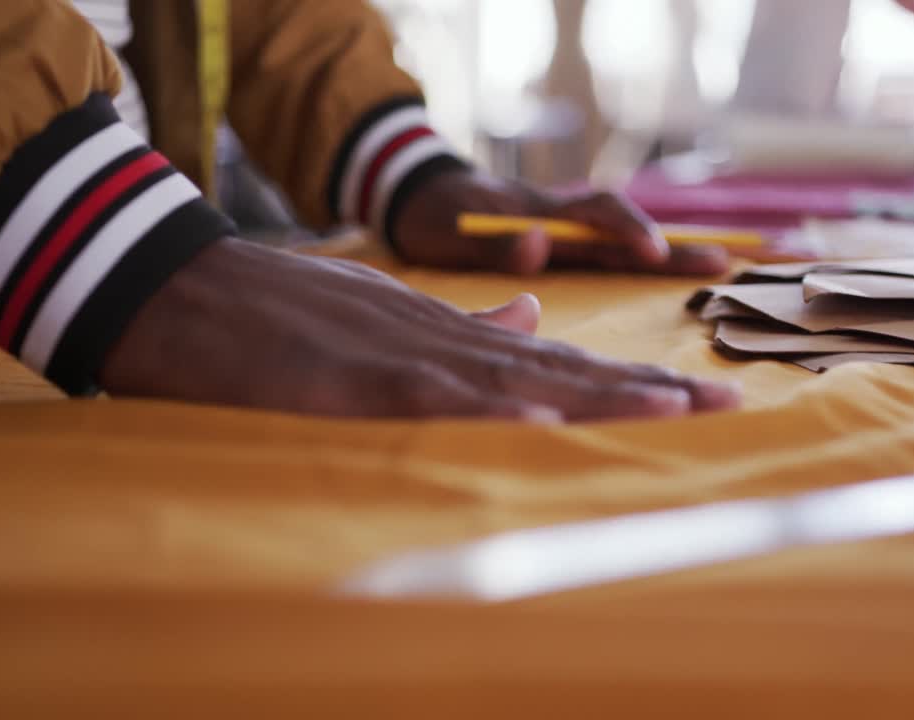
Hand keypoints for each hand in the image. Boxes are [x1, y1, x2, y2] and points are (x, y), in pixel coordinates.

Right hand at [99, 237, 740, 421]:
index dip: (628, 381)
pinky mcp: (353, 381)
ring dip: (597, 396)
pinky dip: (492, 411)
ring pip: (517, 382)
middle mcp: (442, 343)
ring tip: (672, 408)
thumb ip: (464, 326)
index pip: (558, 364)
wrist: (189, 287)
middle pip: (561, 372)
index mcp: (450, 336)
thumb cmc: (283, 311)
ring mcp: (401, 359)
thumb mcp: (387, 315)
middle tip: (725, 402)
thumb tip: (534, 320)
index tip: (694, 395)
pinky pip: (434, 401)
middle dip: (644, 390)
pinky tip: (547, 423)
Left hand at [390, 168, 730, 275]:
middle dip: (675, 247)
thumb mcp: (449, 233)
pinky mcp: (565, 249)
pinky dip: (647, 262)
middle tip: (724, 262)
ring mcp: (567, 235)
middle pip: (628, 232)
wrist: (422, 198)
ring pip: (626, 244)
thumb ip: (493, 242)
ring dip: (670, 255)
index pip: (597, 217)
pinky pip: (613, 254)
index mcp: (540, 215)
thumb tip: (539, 241)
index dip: (627, 231)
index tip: (652, 251)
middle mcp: (563, 223)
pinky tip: (676, 272)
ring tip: (718, 267)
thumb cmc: (434, 217)